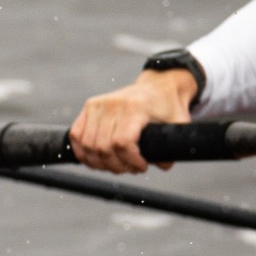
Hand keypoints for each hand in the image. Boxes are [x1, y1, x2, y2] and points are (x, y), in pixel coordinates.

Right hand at [69, 69, 199, 173]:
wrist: (157, 86)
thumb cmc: (168, 107)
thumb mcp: (178, 125)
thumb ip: (173, 146)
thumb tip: (163, 165)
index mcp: (135, 107)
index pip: (122, 142)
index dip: (130, 161)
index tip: (142, 167)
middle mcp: (113, 104)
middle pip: (104, 147)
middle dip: (117, 166)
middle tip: (130, 169)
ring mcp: (98, 105)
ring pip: (88, 145)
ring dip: (100, 163)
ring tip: (116, 166)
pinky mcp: (89, 107)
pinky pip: (76, 135)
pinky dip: (83, 152)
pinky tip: (96, 160)